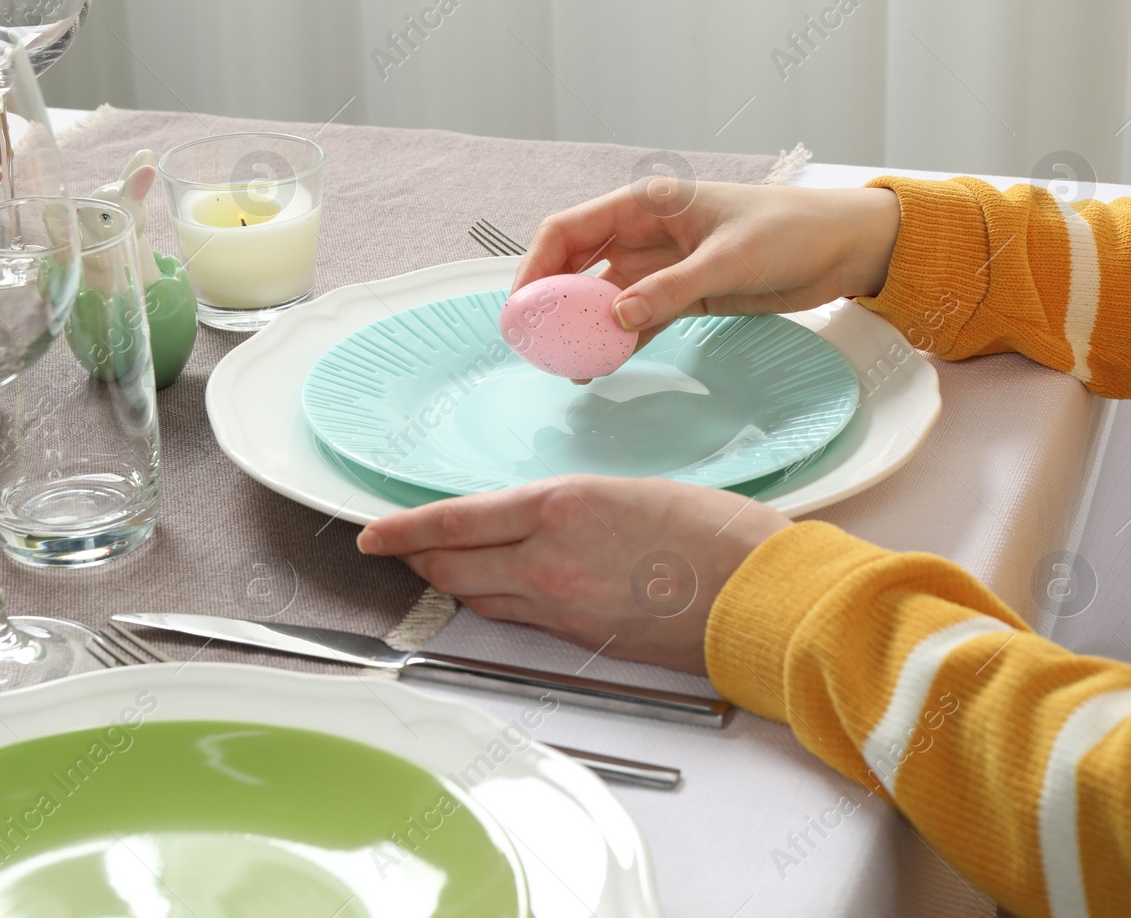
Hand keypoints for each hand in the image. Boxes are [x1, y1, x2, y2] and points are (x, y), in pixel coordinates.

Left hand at [357, 475, 790, 674]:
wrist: (758, 592)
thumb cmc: (712, 530)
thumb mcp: (627, 492)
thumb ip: (570, 509)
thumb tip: (539, 523)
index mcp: (560, 506)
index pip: (455, 521)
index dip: (404, 530)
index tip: (373, 534)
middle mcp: (548, 559)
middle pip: (453, 565)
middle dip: (418, 558)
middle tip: (397, 551)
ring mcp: (562, 605)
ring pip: (480, 598)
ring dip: (453, 583)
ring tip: (439, 570)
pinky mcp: (580, 639)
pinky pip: (517, 620)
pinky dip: (495, 604)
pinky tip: (497, 593)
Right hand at [514, 179, 901, 350]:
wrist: (844, 248)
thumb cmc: (792, 230)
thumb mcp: (730, 258)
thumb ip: (671, 289)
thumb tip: (617, 318)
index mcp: (648, 204)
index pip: (569, 230)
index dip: (537, 266)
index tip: (522, 306)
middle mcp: (646, 233)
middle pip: (578, 266)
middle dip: (552, 301)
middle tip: (534, 342)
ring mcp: (663, 266)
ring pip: (605, 297)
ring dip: (583, 327)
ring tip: (563, 364)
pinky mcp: (684, 295)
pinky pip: (636, 319)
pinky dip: (617, 341)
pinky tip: (601, 366)